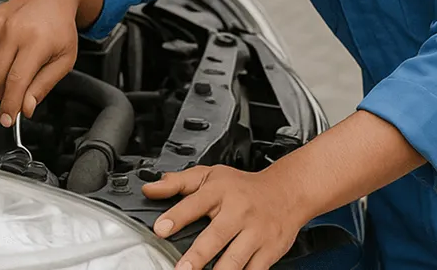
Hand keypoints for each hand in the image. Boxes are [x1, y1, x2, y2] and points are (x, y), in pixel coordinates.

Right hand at [0, 0, 102, 126]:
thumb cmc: (59, 28)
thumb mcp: (64, 60)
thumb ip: (43, 85)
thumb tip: (26, 108)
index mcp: (36, 41)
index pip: (16, 81)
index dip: (9, 105)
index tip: (7, 120)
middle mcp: (13, 31)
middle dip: (3, 94)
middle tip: (16, 93)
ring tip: (14, 69)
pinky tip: (4, 57)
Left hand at [142, 166, 306, 269]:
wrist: (286, 192)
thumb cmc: (243, 187)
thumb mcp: (210, 176)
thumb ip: (178, 183)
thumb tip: (150, 189)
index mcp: (220, 192)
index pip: (196, 202)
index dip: (177, 216)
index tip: (161, 228)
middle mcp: (239, 212)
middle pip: (216, 235)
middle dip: (198, 255)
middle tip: (181, 269)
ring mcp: (255, 233)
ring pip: (235, 259)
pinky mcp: (269, 251)